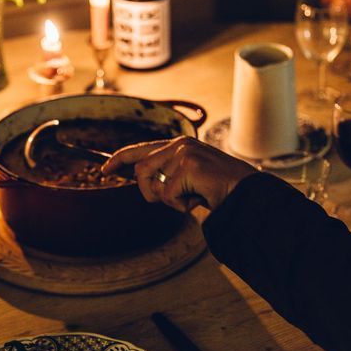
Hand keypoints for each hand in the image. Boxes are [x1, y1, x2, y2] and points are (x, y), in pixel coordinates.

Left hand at [101, 137, 255, 212]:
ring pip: (152, 184)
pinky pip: (168, 195)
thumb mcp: (190, 178)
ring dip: (168, 200)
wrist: (245, 193)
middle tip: (174, 201)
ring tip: (190, 198)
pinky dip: (181, 205)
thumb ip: (169, 175)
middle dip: (148, 192)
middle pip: (140, 170)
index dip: (119, 159)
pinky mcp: (188, 166)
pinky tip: (199, 199)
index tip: (105, 170)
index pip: (140, 149)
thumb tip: (146, 184)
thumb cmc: (219, 189)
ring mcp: (183, 153)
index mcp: (179, 145)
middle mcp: (179, 144)